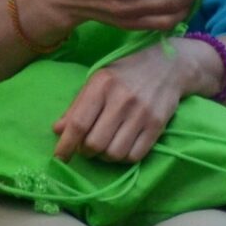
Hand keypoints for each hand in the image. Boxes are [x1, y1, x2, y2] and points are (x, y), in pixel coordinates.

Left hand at [53, 46, 191, 162]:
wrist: (168, 67)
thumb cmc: (125, 74)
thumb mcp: (98, 81)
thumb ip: (77, 105)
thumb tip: (58, 130)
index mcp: (102, 85)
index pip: (78, 123)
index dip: (66, 145)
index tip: (59, 158)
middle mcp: (121, 99)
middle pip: (95, 143)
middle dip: (86, 151)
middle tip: (87, 147)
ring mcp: (142, 113)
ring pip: (114, 153)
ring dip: (105, 156)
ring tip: (105, 147)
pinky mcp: (157, 125)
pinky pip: (134, 155)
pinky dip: (123, 158)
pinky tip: (121, 148)